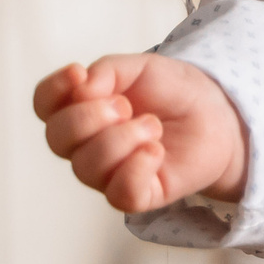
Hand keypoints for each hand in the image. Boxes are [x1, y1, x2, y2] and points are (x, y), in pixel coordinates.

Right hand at [34, 53, 247, 213]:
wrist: (218, 114)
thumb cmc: (173, 92)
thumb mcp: (142, 67)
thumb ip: (108, 71)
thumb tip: (81, 86)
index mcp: (80, 109)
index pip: (45, 104)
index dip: (53, 90)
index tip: (78, 72)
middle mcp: (85, 145)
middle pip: (57, 138)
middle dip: (90, 116)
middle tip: (127, 105)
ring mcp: (108, 173)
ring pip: (87, 167)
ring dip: (121, 139)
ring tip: (153, 126)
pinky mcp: (137, 195)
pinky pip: (120, 194)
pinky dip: (136, 169)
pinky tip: (156, 151)